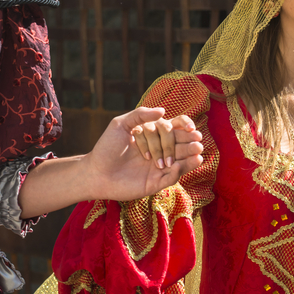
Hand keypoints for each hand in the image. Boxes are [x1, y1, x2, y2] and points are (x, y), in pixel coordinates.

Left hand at [84, 106, 202, 201]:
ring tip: (198, 151)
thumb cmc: (106, 147)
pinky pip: (172, 177)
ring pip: (180, 160)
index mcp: (153, 135)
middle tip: (196, 141)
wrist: (96, 172)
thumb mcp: (120, 124)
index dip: (185, 126)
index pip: (174, 128)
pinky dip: (180, 170)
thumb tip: (163, 110)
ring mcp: (159, 167)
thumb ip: (140, 114)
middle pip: (180, 143)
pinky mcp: (156, 183)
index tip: (189, 127)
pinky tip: (184, 164)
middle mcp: (160, 150)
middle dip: (189, 141)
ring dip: (190, 156)